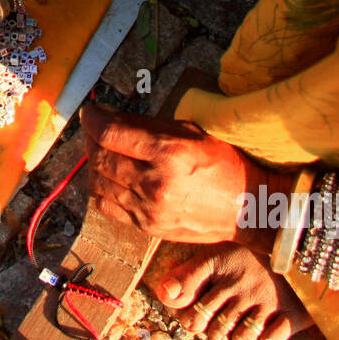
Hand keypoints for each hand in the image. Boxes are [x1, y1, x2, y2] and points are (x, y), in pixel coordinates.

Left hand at [81, 102, 274, 243]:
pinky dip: (101, 189)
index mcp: (168, 153)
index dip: (93, 119)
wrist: (248, 208)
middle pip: (100, 158)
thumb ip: (148, 125)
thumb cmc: (224, 164)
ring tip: (100, 152)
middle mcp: (154, 183)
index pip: (111, 133)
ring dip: (93, 164)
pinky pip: (108, 206)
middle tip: (94, 129)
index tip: (90, 112)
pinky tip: (109, 178)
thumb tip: (111, 115)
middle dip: (90, 138)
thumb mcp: (191, 132)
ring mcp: (149, 209)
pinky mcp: (147, 227)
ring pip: (98, 184)